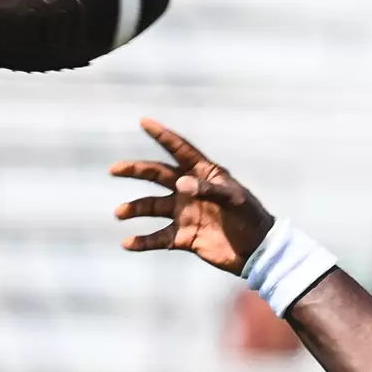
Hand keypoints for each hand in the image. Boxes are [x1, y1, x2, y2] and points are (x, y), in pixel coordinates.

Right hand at [110, 119, 274, 274]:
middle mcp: (189, 190)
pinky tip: (127, 243)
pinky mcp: (183, 237)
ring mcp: (185, 213)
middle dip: (136, 170)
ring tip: (120, 212)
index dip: (163, 135)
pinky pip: (158, 237)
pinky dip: (143, 241)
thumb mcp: (234, 199)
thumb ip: (208, 189)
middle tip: (114, 169)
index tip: (144, 121)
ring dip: (135, 208)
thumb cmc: (250, 217)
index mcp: (204, 174)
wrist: (257, 250)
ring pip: (153, 206)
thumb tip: (179, 185)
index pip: (180, 150)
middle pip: (157, 175)